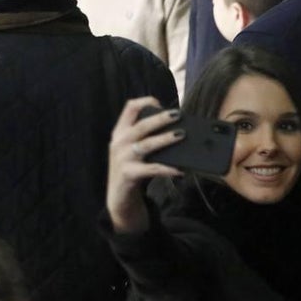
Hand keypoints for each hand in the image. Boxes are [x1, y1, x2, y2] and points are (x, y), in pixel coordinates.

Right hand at [107, 98, 184, 233]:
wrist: (119, 197)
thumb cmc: (133, 169)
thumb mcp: (134, 150)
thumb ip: (146, 138)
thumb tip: (175, 128)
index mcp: (120, 132)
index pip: (129, 108)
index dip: (145, 102)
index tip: (160, 103)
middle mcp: (119, 142)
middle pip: (141, 125)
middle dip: (161, 118)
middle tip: (179, 115)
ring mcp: (122, 158)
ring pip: (147, 144)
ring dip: (166, 139)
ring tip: (182, 135)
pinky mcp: (128, 174)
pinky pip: (152, 169)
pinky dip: (167, 168)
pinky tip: (180, 170)